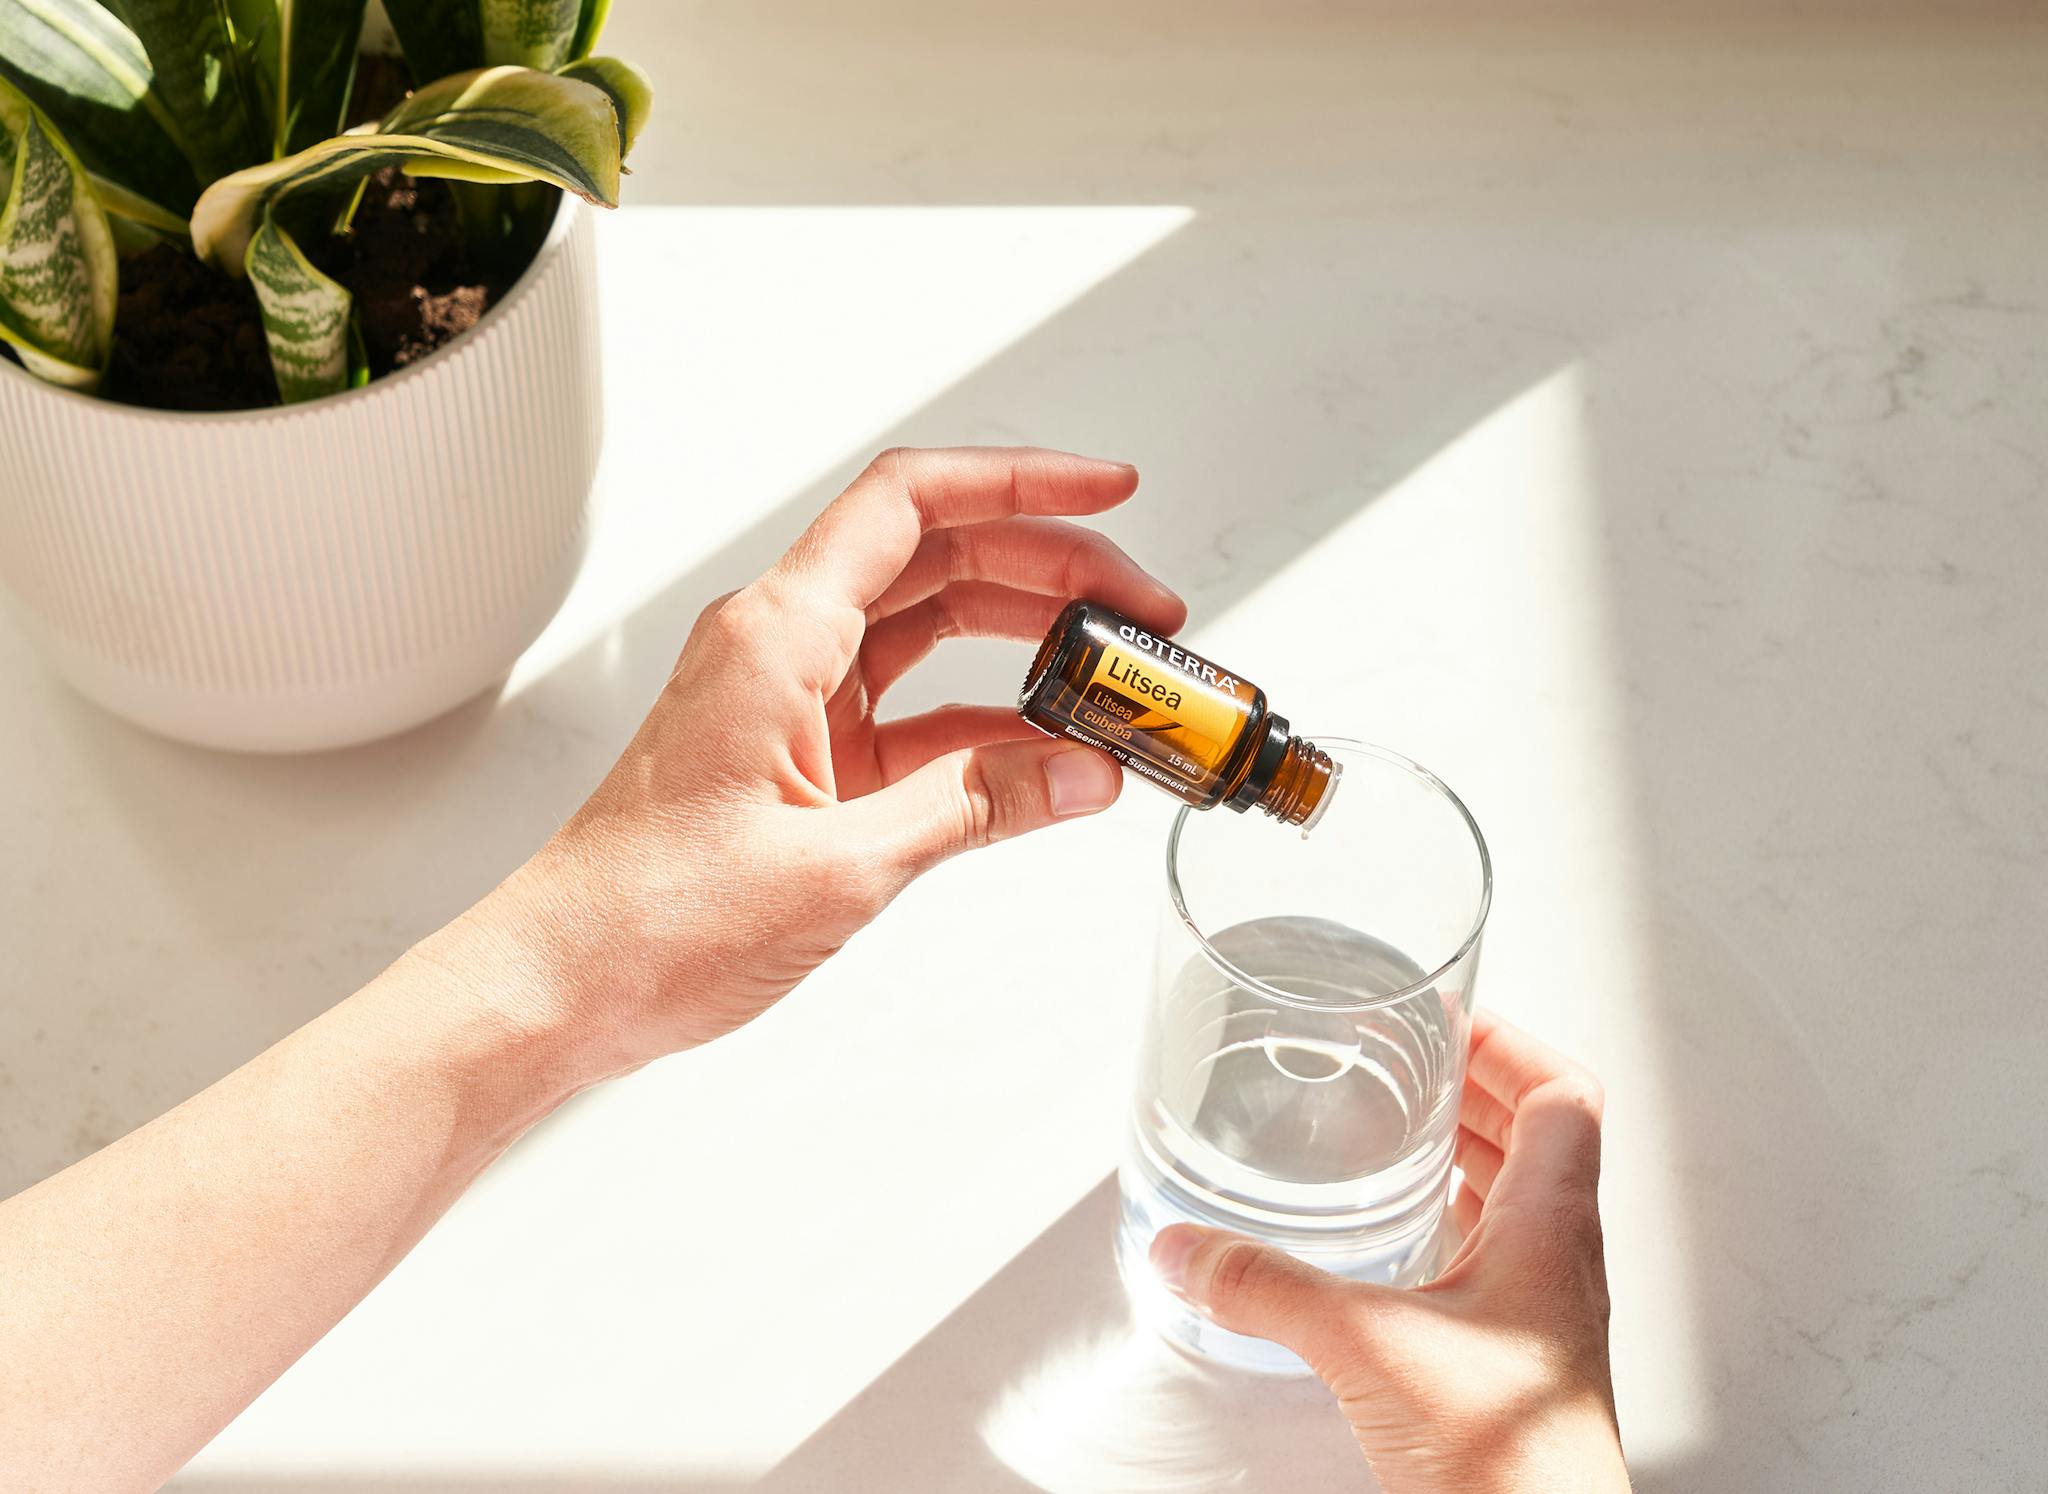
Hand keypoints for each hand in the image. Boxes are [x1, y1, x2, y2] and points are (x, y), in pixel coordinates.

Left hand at [455, 446, 1184, 1079]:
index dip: (1021, 482)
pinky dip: (985, 723)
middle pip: (936, 559)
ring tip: (1112, 675)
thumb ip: (976, 807)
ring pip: (929, 631)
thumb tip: (1085, 772)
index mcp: (776, 636)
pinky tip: (1049, 751)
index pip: (912, 505)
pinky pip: (913, 712)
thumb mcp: (842, 867)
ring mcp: (790, 700)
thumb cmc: (650, 919)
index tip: (1109, 491)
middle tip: (1141, 613)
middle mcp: (780, 646)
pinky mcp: (800, 758)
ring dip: (1024, 642)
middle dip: (1049, 571)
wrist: (561, 985)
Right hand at [1149, 1013, 1627, 1493]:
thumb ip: (1267, 1287)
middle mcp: (1555, 1264)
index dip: (1513, 1043)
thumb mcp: (1367, 1344)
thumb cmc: (1509, 1461)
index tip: (1453, 1017)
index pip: (1564, 1097)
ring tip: (1398, 1134)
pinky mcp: (1506, 1365)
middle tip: (1412, 1060)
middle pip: (1539, 1140)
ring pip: (1513, 1203)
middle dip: (1473, 1089)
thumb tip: (1188, 1248)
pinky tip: (1386, 1246)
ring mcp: (1537, 1317)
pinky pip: (1486, 1265)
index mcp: (1549, 1229)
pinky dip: (1442, 1228)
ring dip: (1462, 1156)